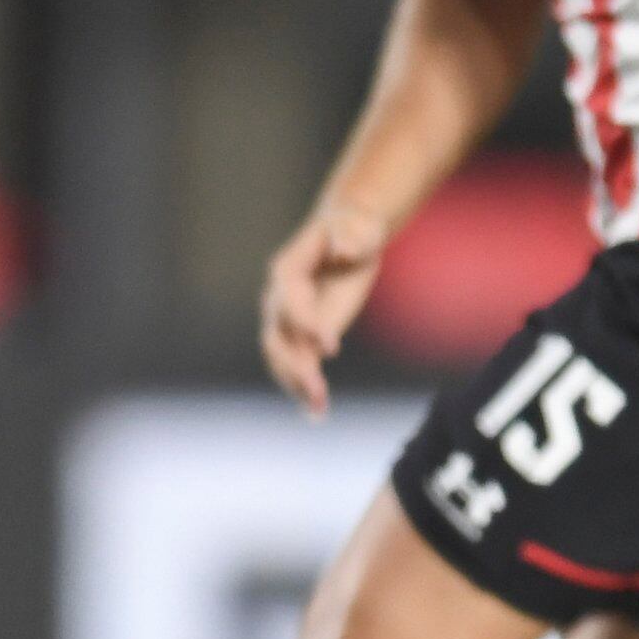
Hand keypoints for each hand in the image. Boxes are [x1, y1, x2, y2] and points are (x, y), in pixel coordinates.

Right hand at [260, 202, 391, 418]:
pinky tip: (317, 413)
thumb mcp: (360, 226)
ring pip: (280, 358)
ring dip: (296, 384)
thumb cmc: (355, 228)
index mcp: (287, 270)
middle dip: (295, 364)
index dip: (306, 323)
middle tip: (319, 390)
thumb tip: (344, 250)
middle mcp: (278, 298)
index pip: (289, 300)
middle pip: (277, 336)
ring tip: (319, 410)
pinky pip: (294, 365)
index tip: (331, 347)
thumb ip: (353, 236)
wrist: (347, 239)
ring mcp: (286, 320)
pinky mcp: (302, 337)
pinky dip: (302, 390)